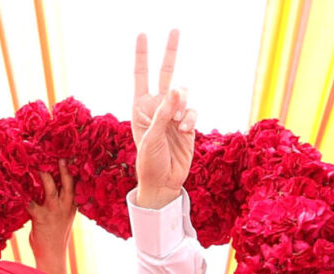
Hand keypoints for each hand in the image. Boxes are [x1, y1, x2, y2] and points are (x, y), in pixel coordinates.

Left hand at [28, 160, 75, 273]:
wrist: (53, 258)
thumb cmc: (55, 239)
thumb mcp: (63, 220)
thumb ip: (59, 206)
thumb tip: (49, 192)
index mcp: (72, 206)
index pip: (74, 183)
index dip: (70, 169)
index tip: (66, 155)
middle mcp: (66, 206)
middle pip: (66, 180)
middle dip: (61, 165)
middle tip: (55, 151)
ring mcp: (54, 210)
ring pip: (49, 185)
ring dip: (41, 172)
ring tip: (34, 160)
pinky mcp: (40, 216)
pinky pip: (30, 199)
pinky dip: (21, 191)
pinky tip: (14, 183)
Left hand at [131, 30, 195, 208]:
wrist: (163, 183)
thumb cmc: (149, 162)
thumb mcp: (151, 137)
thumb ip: (164, 113)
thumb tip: (177, 89)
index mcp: (141, 108)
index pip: (141, 76)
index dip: (142, 55)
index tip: (142, 34)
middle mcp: (157, 107)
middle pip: (165, 73)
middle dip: (170, 52)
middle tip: (175, 29)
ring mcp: (173, 115)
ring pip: (183, 94)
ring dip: (182, 106)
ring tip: (176, 124)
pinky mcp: (187, 125)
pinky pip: (192, 112)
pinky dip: (189, 119)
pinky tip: (183, 131)